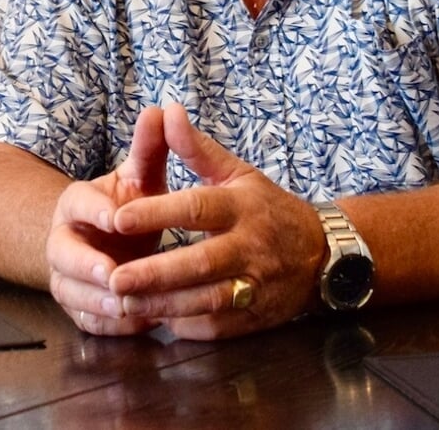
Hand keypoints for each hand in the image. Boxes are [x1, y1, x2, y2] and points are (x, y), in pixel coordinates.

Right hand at [44, 107, 172, 335]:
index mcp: (76, 204)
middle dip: (87, 267)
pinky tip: (138, 324)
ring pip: (71, 292)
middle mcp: (63, 241)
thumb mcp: (138, 176)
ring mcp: (66, 276)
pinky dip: (109, 326)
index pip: (77, 203)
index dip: (94, 211)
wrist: (100, 241)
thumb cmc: (125, 206)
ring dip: (98, 301)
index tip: (115, 216)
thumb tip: (161, 109)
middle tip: (114, 275)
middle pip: (62, 254)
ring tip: (128, 307)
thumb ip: (149, 147)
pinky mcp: (77, 305)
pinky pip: (86, 320)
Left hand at [106, 106, 324, 340]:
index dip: (157, 213)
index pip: (196, 208)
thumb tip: (165, 111)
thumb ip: (196, 147)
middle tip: (114, 279)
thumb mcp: (238, 173)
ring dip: (165, 305)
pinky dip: (188, 325)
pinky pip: (219, 327)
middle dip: (155, 274)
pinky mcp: (257, 316)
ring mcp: (257, 285)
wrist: (324, 255)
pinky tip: (157, 319)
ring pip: (208, 300)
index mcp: (242, 206)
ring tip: (125, 303)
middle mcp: (250, 247)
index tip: (118, 218)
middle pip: (200, 262)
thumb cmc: (269, 209)